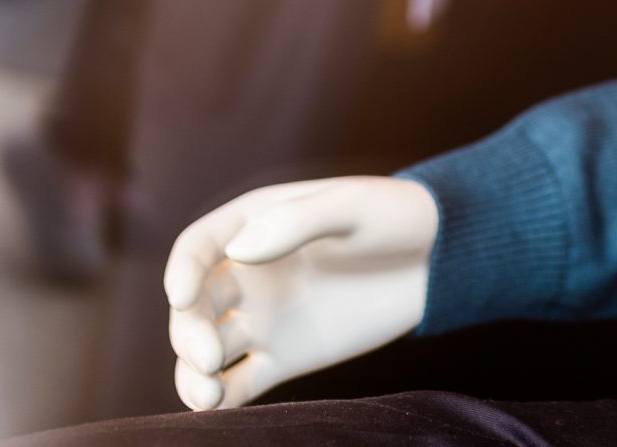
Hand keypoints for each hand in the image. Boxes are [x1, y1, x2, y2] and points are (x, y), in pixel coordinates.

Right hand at [163, 176, 437, 410]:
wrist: (435, 260)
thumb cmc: (393, 218)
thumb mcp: (352, 207)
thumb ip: (297, 222)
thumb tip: (238, 252)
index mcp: (252, 225)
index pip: (197, 248)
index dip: (181, 271)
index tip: (181, 295)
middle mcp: (246, 273)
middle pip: (193, 306)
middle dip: (187, 332)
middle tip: (207, 354)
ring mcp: (261, 319)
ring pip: (205, 350)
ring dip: (193, 373)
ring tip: (208, 396)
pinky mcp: (282, 358)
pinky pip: (238, 382)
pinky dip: (221, 398)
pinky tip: (217, 409)